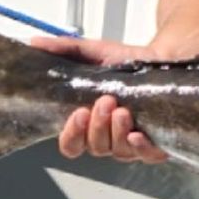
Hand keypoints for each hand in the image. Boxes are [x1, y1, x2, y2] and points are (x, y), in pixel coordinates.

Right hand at [30, 34, 168, 162]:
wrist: (164, 62)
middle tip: (105, 102)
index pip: (71, 144)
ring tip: (122, 110)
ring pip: (118, 151)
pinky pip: (147, 156)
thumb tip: (34, 43)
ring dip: (117, 131)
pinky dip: (140, 148)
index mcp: (88, 124)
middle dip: (97, 127)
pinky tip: (137, 134)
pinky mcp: (156, 146)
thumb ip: (65, 49)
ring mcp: (131, 145)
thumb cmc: (126, 64)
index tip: (78, 113)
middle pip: (94, 147)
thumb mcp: (95, 53)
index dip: (72, 134)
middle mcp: (108, 138)